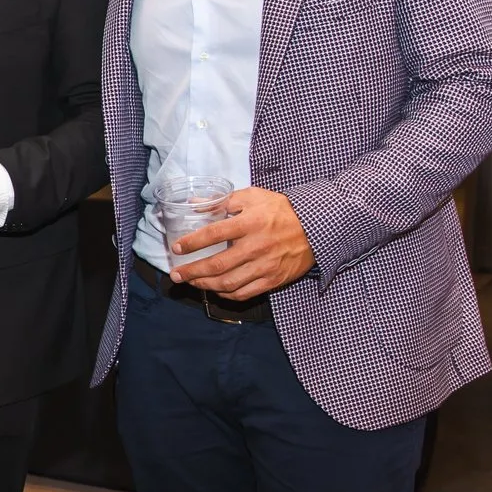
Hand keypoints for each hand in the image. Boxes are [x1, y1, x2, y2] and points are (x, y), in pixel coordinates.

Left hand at [168, 186, 313, 299]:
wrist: (315, 227)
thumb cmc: (281, 210)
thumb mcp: (253, 197)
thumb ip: (223, 201)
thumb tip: (195, 203)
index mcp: (250, 223)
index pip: (214, 234)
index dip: (192, 243)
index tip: (176, 248)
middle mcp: (256, 246)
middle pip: (217, 264)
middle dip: (192, 272)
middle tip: (176, 274)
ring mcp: (265, 266)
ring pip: (228, 283)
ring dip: (205, 285)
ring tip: (191, 282)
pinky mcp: (273, 280)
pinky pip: (244, 293)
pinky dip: (226, 294)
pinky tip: (215, 290)